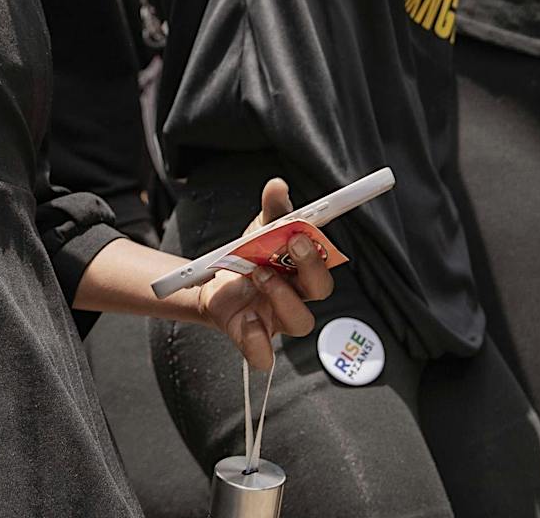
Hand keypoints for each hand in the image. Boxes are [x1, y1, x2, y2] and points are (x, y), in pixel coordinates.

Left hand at [191, 177, 333, 371]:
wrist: (212, 283)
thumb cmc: (248, 257)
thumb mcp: (258, 230)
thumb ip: (272, 210)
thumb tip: (277, 186)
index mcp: (303, 267)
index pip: (327, 259)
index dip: (325, 247)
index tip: (310, 227)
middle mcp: (298, 295)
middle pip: (321, 290)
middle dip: (310, 266)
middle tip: (293, 243)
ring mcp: (278, 320)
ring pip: (301, 322)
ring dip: (282, 295)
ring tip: (258, 272)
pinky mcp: (254, 340)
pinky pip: (265, 355)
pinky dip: (257, 339)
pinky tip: (246, 317)